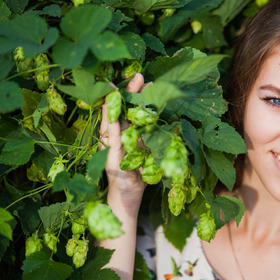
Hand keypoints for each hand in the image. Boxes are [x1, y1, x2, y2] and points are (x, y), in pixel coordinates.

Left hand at [99, 73, 146, 204]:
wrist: (130, 194)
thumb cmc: (118, 177)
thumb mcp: (114, 157)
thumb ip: (113, 136)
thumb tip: (110, 115)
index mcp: (110, 134)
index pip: (112, 109)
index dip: (114, 95)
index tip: (115, 81)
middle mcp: (121, 132)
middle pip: (127, 107)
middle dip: (134, 92)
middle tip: (141, 76)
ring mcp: (134, 137)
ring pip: (139, 113)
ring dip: (145, 99)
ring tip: (152, 85)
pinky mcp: (146, 143)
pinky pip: (150, 125)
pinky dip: (154, 113)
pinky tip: (159, 104)